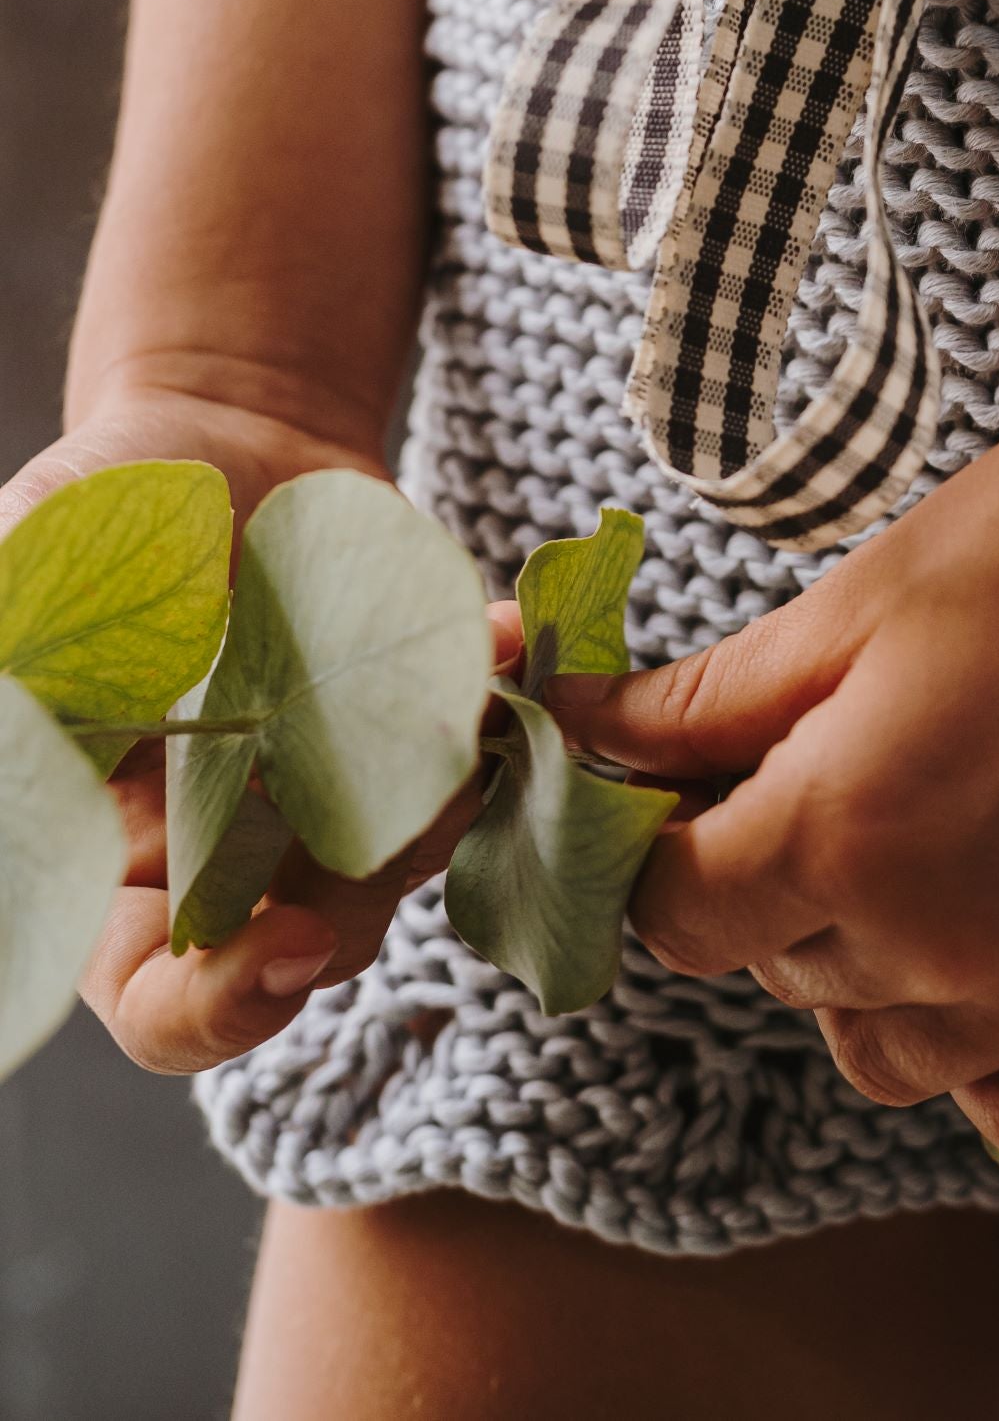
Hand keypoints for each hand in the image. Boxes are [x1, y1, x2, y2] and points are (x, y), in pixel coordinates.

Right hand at [0, 384, 510, 1074]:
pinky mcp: (418, 720)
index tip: (287, 944)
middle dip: (368, 890)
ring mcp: (341, 791)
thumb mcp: (17, 589)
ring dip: (447, 807)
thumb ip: (7, 691)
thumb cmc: (91, 526)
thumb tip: (4, 735)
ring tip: (460, 720)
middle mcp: (237, 850)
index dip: (218, 1009)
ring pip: (410, 860)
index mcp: (117, 859)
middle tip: (403, 802)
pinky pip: (477, 747)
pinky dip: (497, 702)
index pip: (158, 1002)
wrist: (212, 434)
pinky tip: (504, 641)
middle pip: (315, 943)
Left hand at [554, 362, 998, 1161]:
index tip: (701, 801)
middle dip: (777, 886)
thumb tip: (566, 730)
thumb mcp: (857, 601)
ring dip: (872, 974)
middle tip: (841, 775)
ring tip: (931, 845)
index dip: (670, 851)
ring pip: (889, 1056)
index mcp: (849, 828)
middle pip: (781, 974)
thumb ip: (703, 705)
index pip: (678, 914)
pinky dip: (986, 1045)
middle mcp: (949, 943)